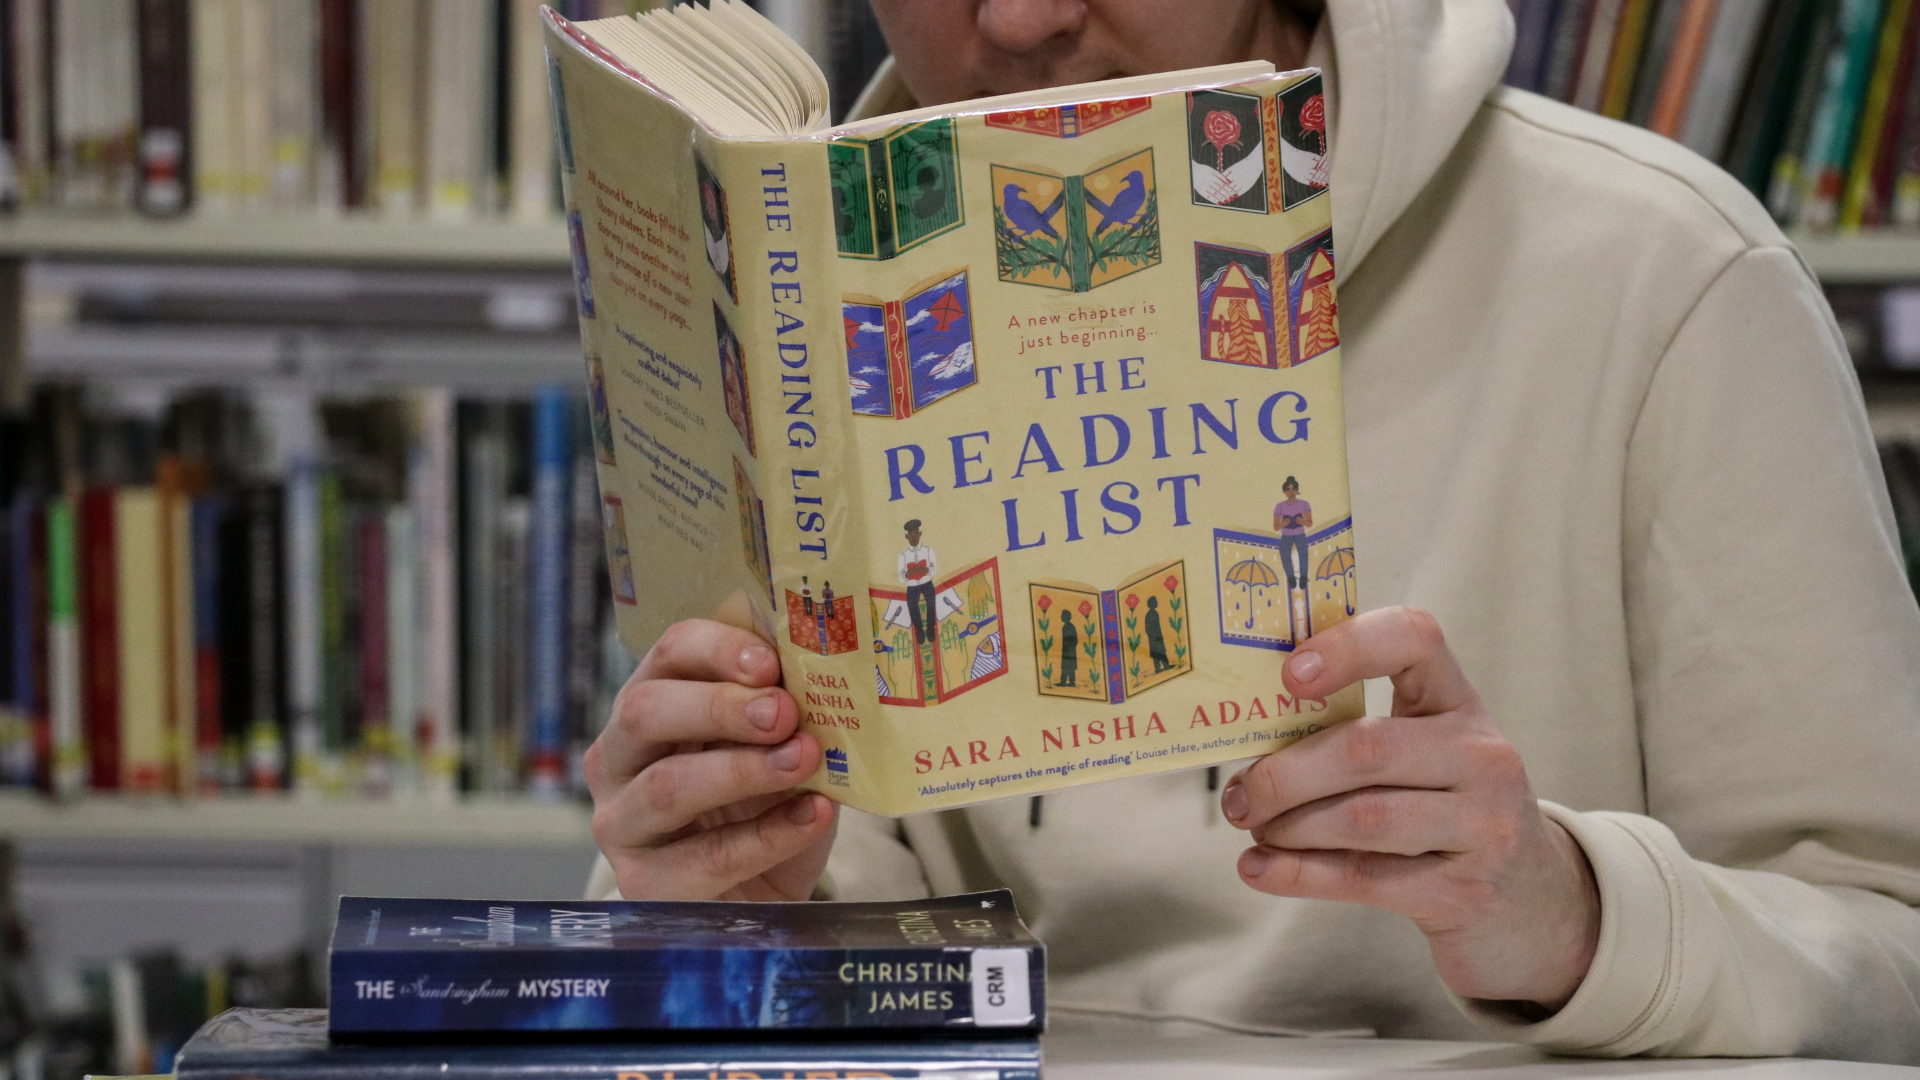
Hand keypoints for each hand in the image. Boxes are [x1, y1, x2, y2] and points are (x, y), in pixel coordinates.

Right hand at [584, 618, 836, 900]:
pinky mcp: (646, 885)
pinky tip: (813, 815)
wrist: (756, 895)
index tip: (770, 662)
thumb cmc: (762, 804)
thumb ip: (786, 714)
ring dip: (744, 769)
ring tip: (804, 759)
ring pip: (668, 786)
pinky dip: (769, 834)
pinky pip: (707, 857)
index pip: (669, 655)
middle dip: (720, 707)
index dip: (716, 650)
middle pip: (646, 713)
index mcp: (648, 703)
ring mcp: (622, 824)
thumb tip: (823, 680)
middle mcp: (618, 759)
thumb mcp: (774, 748)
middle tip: (784, 712)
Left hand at [1219, 606, 1600, 1009]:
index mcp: (1459, 702)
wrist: (1532, 899)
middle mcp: (1481, 756)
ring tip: (1254, 828)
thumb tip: (1250, 738)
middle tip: (1238, 794)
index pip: (1414, 639)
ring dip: (1289, 825)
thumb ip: (1356, 732)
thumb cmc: (1447, 808)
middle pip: (1366, 747)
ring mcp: (1482, 826)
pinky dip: (1298, 873)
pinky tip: (1258, 869)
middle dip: (1284, 773)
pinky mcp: (1464, 891)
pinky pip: (1364, 878)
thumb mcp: (1425, 752)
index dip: (1348, 645)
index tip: (1288, 674)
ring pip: (1361, 817)